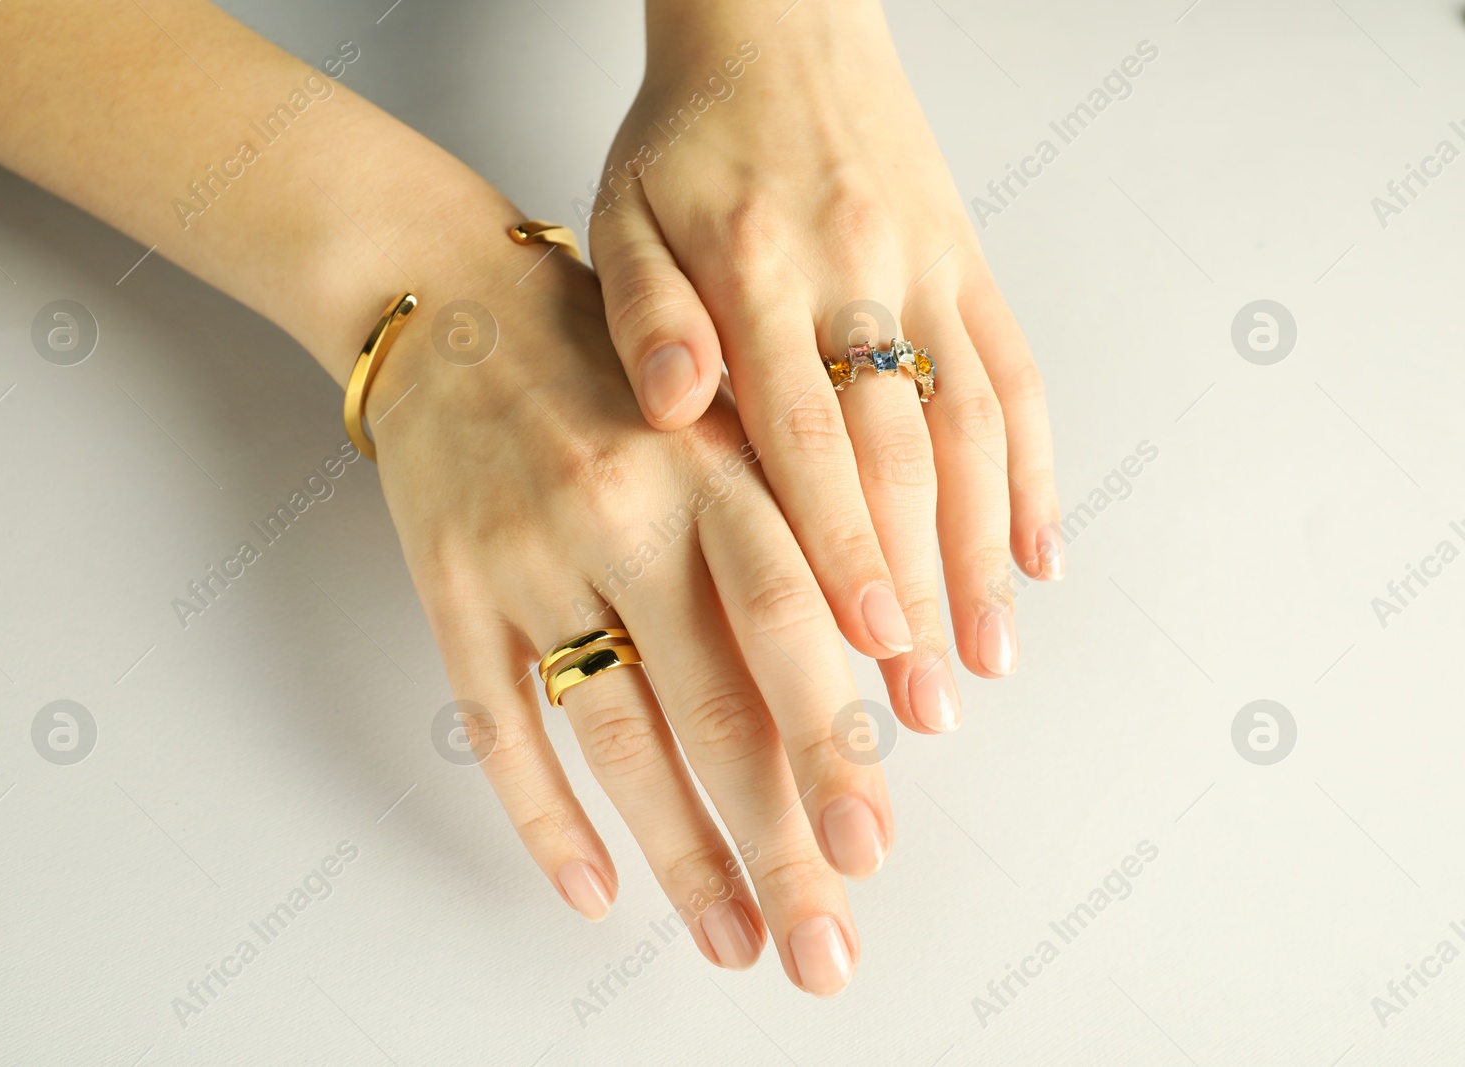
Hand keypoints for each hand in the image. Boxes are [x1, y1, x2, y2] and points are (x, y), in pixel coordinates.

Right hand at [371, 209, 891, 994]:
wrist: (450, 301)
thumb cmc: (610, 361)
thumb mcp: (715, 408)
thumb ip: (783, 515)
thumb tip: (869, 663)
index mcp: (709, 461)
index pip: (788, 613)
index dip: (835, 727)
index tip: (877, 832)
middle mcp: (622, 511)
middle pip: (715, 702)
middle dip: (781, 834)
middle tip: (829, 942)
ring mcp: (529, 556)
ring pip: (616, 736)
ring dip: (683, 854)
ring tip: (738, 940)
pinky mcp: (450, 589)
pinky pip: (497, 723)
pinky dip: (543, 816)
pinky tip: (592, 891)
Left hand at [588, 0, 1062, 732]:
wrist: (776, 22)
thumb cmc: (687, 138)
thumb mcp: (624, 213)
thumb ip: (642, 315)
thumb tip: (675, 406)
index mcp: (758, 270)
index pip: (808, 436)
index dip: (844, 549)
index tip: (869, 648)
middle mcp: (858, 273)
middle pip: (902, 454)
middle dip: (919, 587)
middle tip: (926, 702)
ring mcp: (928, 268)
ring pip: (975, 426)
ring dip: (988, 551)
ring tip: (989, 656)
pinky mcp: (969, 262)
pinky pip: (1018, 371)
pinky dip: (1037, 467)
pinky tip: (1040, 550)